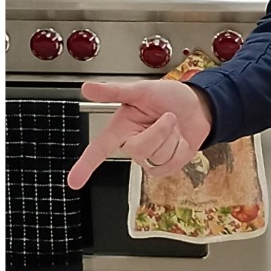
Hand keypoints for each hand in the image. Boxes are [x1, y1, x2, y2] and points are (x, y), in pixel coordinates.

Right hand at [66, 78, 214, 189]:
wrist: (197, 107)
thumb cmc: (168, 97)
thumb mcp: (141, 90)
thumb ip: (113, 92)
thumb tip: (87, 88)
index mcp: (120, 128)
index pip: (99, 149)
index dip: (85, 166)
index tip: (73, 182)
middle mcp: (131, 145)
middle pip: (139, 150)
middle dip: (159, 131)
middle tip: (168, 117)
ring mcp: (148, 159)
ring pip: (157, 157)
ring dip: (172, 137)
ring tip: (173, 126)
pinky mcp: (164, 167)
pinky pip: (171, 163)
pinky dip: (181, 148)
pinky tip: (179, 139)